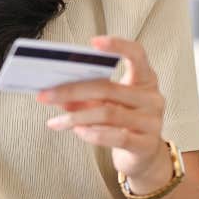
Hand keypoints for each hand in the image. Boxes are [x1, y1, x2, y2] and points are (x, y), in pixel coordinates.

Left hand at [36, 36, 168, 182]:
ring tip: (56, 121)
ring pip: (108, 113)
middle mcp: (152, 98)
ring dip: (76, 117)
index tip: (93, 42)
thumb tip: (56, 91)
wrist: (145, 156)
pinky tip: (77, 131)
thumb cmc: (124, 122)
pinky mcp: (146, 145)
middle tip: (46, 95)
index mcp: (145, 79)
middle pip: (108, 88)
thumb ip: (86, 95)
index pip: (137, 54)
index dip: (117, 45)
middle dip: (72, 91)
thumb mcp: (107, 104)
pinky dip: (92, 133)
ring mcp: (152, 122)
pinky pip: (116, 136)